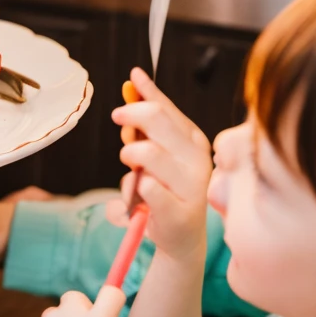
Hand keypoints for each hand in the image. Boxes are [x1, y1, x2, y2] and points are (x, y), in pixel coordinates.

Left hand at [111, 67, 210, 262]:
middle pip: (157, 120)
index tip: (131, 80)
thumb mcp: (160, 151)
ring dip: (130, 154)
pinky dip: (135, 186)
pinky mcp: (178, 212)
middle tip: (118, 118)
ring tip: (131, 166)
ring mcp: (190, 186)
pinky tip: (140, 191)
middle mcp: (197, 159)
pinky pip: (147, 187)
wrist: (181, 237)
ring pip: (148, 153)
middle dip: (132, 114)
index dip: (147, 92)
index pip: (168, 107)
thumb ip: (148, 122)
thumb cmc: (167, 189)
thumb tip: (133, 82)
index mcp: (194, 140)